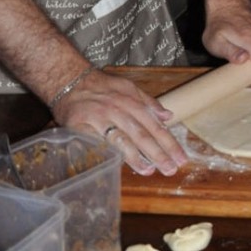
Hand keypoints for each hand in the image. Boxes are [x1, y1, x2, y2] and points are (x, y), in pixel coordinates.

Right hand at [54, 70, 186, 177]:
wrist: (69, 79)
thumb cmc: (101, 86)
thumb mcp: (128, 87)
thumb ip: (148, 102)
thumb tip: (168, 116)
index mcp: (132, 102)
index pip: (155, 126)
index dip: (169, 143)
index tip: (181, 158)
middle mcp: (118, 110)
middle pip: (142, 135)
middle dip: (158, 153)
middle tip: (171, 169)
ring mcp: (100, 118)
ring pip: (121, 139)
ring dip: (135, 156)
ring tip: (148, 171)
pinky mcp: (81, 125)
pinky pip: (95, 142)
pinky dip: (106, 153)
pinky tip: (115, 164)